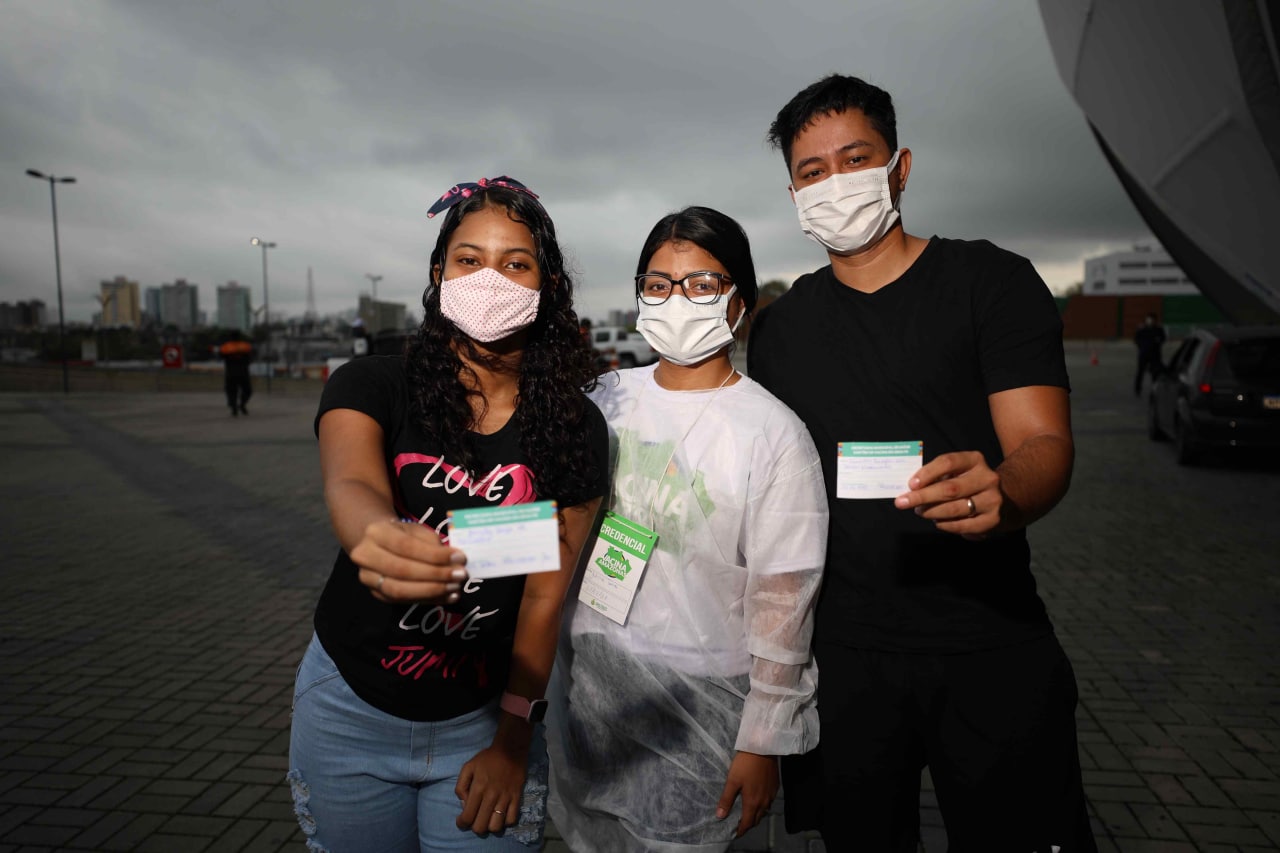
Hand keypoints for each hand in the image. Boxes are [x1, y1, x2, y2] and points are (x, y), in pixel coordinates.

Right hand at [349, 519, 467, 602]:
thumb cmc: (402, 534)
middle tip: (460, 576)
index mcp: (376, 533)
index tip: (459, 558)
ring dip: (431, 591)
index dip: (434, 555)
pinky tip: (447, 597)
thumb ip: (432, 543)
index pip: (407, 546)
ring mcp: (368, 578)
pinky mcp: (377, 595)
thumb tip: (454, 561)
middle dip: (435, 575)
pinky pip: (403, 602)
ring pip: (400, 591)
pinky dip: (428, 600)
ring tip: (455, 589)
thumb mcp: (416, 530)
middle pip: (402, 570)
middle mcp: (365, 556)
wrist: (378, 544)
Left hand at [454, 738, 529, 835]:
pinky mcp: (517, 798)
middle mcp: (491, 796)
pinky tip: (501, 815)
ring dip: (490, 827)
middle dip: (475, 827)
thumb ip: (460, 786)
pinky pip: (512, 819)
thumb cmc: (487, 759)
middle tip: (475, 820)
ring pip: (496, 827)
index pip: (468, 816)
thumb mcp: (468, 767)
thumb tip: (463, 804)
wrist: (511, 749)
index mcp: (478, 788)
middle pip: (481, 827)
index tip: (462, 821)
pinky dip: (505, 822)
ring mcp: (505, 798)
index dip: (462, 823)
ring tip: (488, 819)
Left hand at [716, 751, 778, 837]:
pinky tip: (757, 799)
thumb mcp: (732, 781)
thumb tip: (720, 816)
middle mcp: (764, 802)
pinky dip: (762, 806)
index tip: (735, 833)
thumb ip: (726, 799)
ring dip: (756, 815)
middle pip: (757, 819)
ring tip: (747, 813)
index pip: (748, 823)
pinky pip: (769, 802)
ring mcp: (771, 794)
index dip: (741, 830)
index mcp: (753, 802)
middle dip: (748, 824)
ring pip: (764, 811)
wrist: (763, 748)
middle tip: (739, 823)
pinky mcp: (775, 787)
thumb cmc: (745, 764)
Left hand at [893, 450, 1002, 539]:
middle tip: (902, 503)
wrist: (1005, 498)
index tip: (911, 484)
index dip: (927, 473)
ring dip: (931, 512)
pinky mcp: (992, 519)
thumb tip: (911, 489)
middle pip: (949, 488)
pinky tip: (937, 522)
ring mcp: (992, 500)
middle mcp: (987, 478)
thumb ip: (938, 476)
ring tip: (920, 512)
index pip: (948, 462)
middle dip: (922, 497)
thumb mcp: (958, 472)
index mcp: (975, 460)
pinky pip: (962, 525)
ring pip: (954, 508)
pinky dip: (945, 525)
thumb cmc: (969, 482)